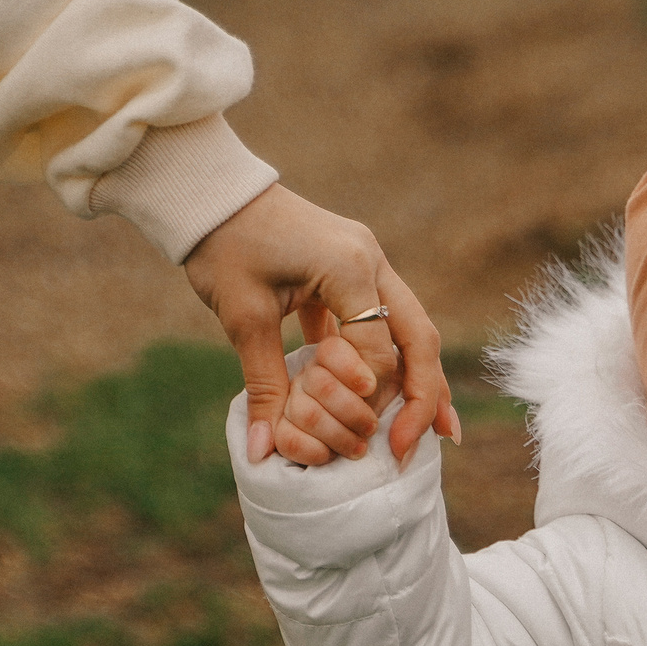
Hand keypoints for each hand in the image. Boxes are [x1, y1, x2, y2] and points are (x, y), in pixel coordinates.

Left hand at [183, 183, 460, 464]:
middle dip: (426, 397)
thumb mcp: (242, 317)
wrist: (210, 193)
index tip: (360, 438)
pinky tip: (391, 393)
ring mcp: (368, 261)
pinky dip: (391, 357)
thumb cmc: (222, 246)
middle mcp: (372, 261)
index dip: (371, 399)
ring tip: (436, 430)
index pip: (379, 350)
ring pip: (412, 329)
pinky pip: (385, 319)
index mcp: (349, 268)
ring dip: (420, 379)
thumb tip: (261, 452)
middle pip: (420, 338)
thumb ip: (264, 384)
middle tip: (421, 447)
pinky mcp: (353, 267)